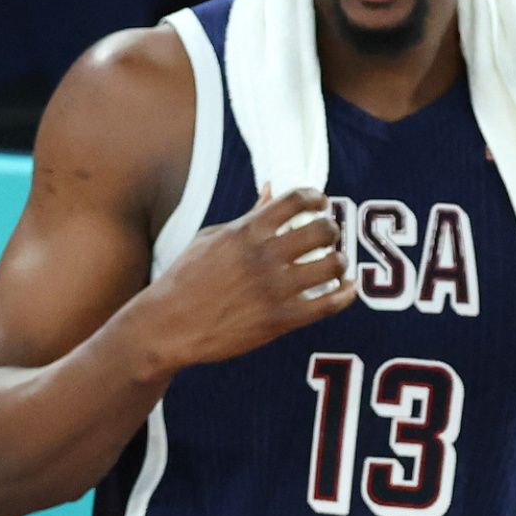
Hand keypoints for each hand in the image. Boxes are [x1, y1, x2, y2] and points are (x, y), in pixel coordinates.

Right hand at [135, 189, 354, 370]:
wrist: (167, 325)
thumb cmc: (185, 279)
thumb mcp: (211, 238)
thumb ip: (248, 215)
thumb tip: (271, 189)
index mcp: (247, 230)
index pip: (297, 200)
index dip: (317, 198)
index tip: (321, 204)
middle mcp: (265, 256)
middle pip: (323, 230)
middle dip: (332, 229)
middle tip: (329, 236)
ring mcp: (275, 288)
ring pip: (333, 266)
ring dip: (339, 262)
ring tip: (334, 264)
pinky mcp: (281, 319)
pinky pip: (330, 303)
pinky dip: (346, 293)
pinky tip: (348, 287)